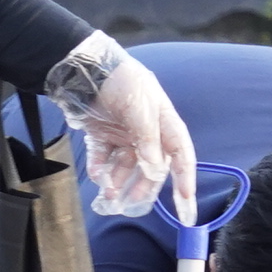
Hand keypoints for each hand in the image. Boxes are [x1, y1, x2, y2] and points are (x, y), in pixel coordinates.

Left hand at [45, 33, 197, 220]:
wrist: (85, 66)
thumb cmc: (121, 81)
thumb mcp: (140, 107)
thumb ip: (147, 139)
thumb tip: (155, 169)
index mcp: (164, 122)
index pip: (180, 154)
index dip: (185, 178)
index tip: (186, 202)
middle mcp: (146, 132)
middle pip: (151, 166)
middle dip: (143, 187)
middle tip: (132, 205)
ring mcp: (124, 134)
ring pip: (126, 166)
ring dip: (119, 182)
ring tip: (109, 196)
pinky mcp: (103, 134)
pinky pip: (104, 157)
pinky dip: (101, 168)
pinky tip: (97, 176)